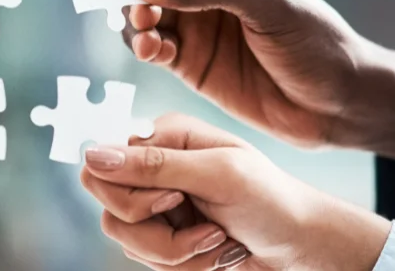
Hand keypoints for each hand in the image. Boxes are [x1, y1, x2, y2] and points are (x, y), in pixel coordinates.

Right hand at [81, 114, 390, 270]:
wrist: (302, 246)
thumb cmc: (270, 200)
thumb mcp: (216, 175)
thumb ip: (153, 166)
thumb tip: (92, 154)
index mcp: (164, 135)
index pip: (103, 162)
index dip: (133, 192)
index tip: (177, 200)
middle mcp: (154, 166)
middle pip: (108, 204)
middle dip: (155, 231)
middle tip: (203, 229)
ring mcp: (156, 203)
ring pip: (124, 236)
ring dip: (175, 253)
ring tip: (217, 243)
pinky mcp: (163, 234)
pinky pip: (143, 256)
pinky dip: (183, 264)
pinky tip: (216, 252)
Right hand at [126, 0, 394, 168]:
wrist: (333, 103)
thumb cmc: (315, 42)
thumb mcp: (267, 2)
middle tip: (143, 16)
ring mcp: (193, 23)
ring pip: (141, 14)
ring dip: (135, 23)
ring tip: (146, 39)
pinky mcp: (187, 59)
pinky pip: (151, 47)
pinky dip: (144, 48)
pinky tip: (153, 53)